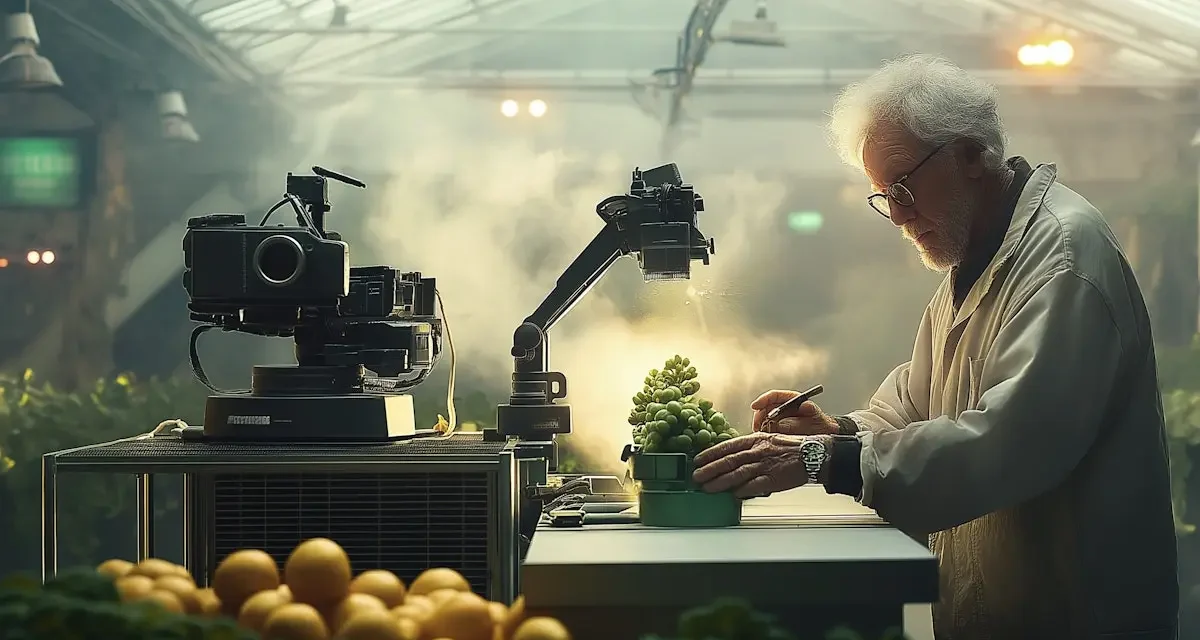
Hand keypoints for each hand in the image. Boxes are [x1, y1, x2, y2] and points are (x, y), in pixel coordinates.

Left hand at [692, 432, 830, 498]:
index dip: (710, 453)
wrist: (813, 454)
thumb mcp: (767, 441)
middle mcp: (758, 451)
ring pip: (737, 474)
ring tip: (707, 488)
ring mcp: (765, 465)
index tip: (697, 460)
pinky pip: (755, 485)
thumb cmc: (790, 448)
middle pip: (729, 461)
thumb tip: (732, 459)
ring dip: (720, 482)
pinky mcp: (774, 479)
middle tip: (696, 477)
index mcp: (755, 440)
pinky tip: (733, 495)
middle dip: (709, 469)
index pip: (728, 446)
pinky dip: (743, 490)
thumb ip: (750, 449)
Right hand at [751, 389, 837, 434]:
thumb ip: (805, 415)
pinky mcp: (778, 429)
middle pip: (764, 408)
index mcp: (792, 399)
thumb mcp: (816, 418)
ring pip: (763, 419)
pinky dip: (764, 433)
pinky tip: (765, 438)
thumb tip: (791, 415)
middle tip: (757, 427)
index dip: (763, 400)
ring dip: (760, 426)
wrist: (826, 434)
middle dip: (759, 417)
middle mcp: (783, 407)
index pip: (774, 396)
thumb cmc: (821, 423)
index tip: (755, 406)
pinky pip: (767, 429)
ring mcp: (779, 418)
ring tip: (762, 434)